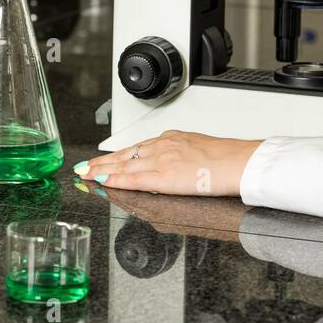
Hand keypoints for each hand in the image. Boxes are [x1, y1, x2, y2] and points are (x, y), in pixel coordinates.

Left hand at [74, 131, 263, 196]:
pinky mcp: (162, 177)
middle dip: (102, 162)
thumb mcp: (199, 149)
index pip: (137, 148)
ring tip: (85, 175)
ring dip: (101, 171)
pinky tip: (102, 183)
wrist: (239, 161)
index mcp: (172, 139)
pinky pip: (132, 179)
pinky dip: (114, 181)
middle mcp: (162, 146)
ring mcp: (160, 161)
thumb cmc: (227, 158)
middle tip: (84, 167)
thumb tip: (176, 164)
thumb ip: (182, 155)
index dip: (117, 155)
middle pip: (124, 155)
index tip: (103, 159)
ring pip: (123, 166)